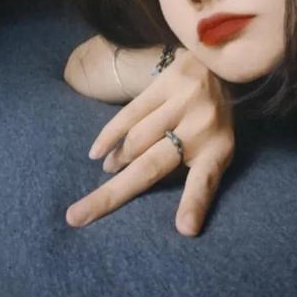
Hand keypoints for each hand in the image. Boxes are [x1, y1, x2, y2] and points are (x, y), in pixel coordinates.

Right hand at [65, 49, 234, 236]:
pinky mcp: (165, 84)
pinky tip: (97, 152)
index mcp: (218, 150)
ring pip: (136, 140)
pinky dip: (109, 136)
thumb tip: (164, 212)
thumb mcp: (216, 149)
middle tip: (77, 216)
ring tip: (110, 170)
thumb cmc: (213, 121)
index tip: (185, 230)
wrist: (219, 66)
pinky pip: (129, 114)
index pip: (206, 182)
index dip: (193, 205)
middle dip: (112, 195)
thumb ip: (193, 175)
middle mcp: (202, 126)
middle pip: (151, 166)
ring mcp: (182, 103)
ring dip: (117, 161)